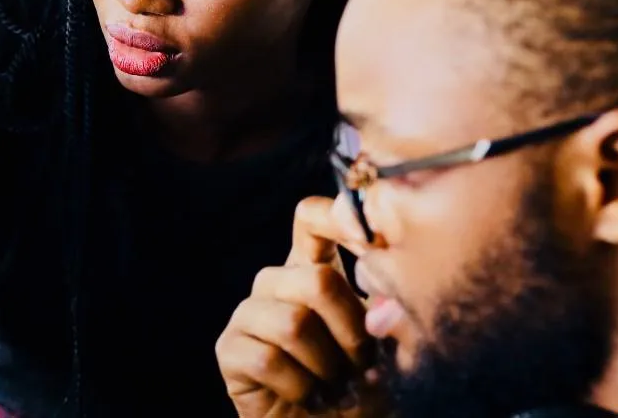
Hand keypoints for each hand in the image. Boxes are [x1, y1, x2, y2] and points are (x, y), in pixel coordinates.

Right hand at [217, 197, 381, 416]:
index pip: (311, 220)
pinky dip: (301, 387)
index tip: (373, 243)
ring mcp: (248, 316)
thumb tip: (383, 299)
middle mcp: (275, 285)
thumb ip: (386, 315)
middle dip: (352, 330)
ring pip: (293, 323)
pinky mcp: (230, 351)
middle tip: (364, 366)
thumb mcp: (386, 347)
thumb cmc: (361, 387)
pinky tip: (311, 397)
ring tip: (338, 386)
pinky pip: (267, 359)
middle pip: (315, 279)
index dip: (337, 219)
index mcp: (312, 271)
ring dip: (328, 366)